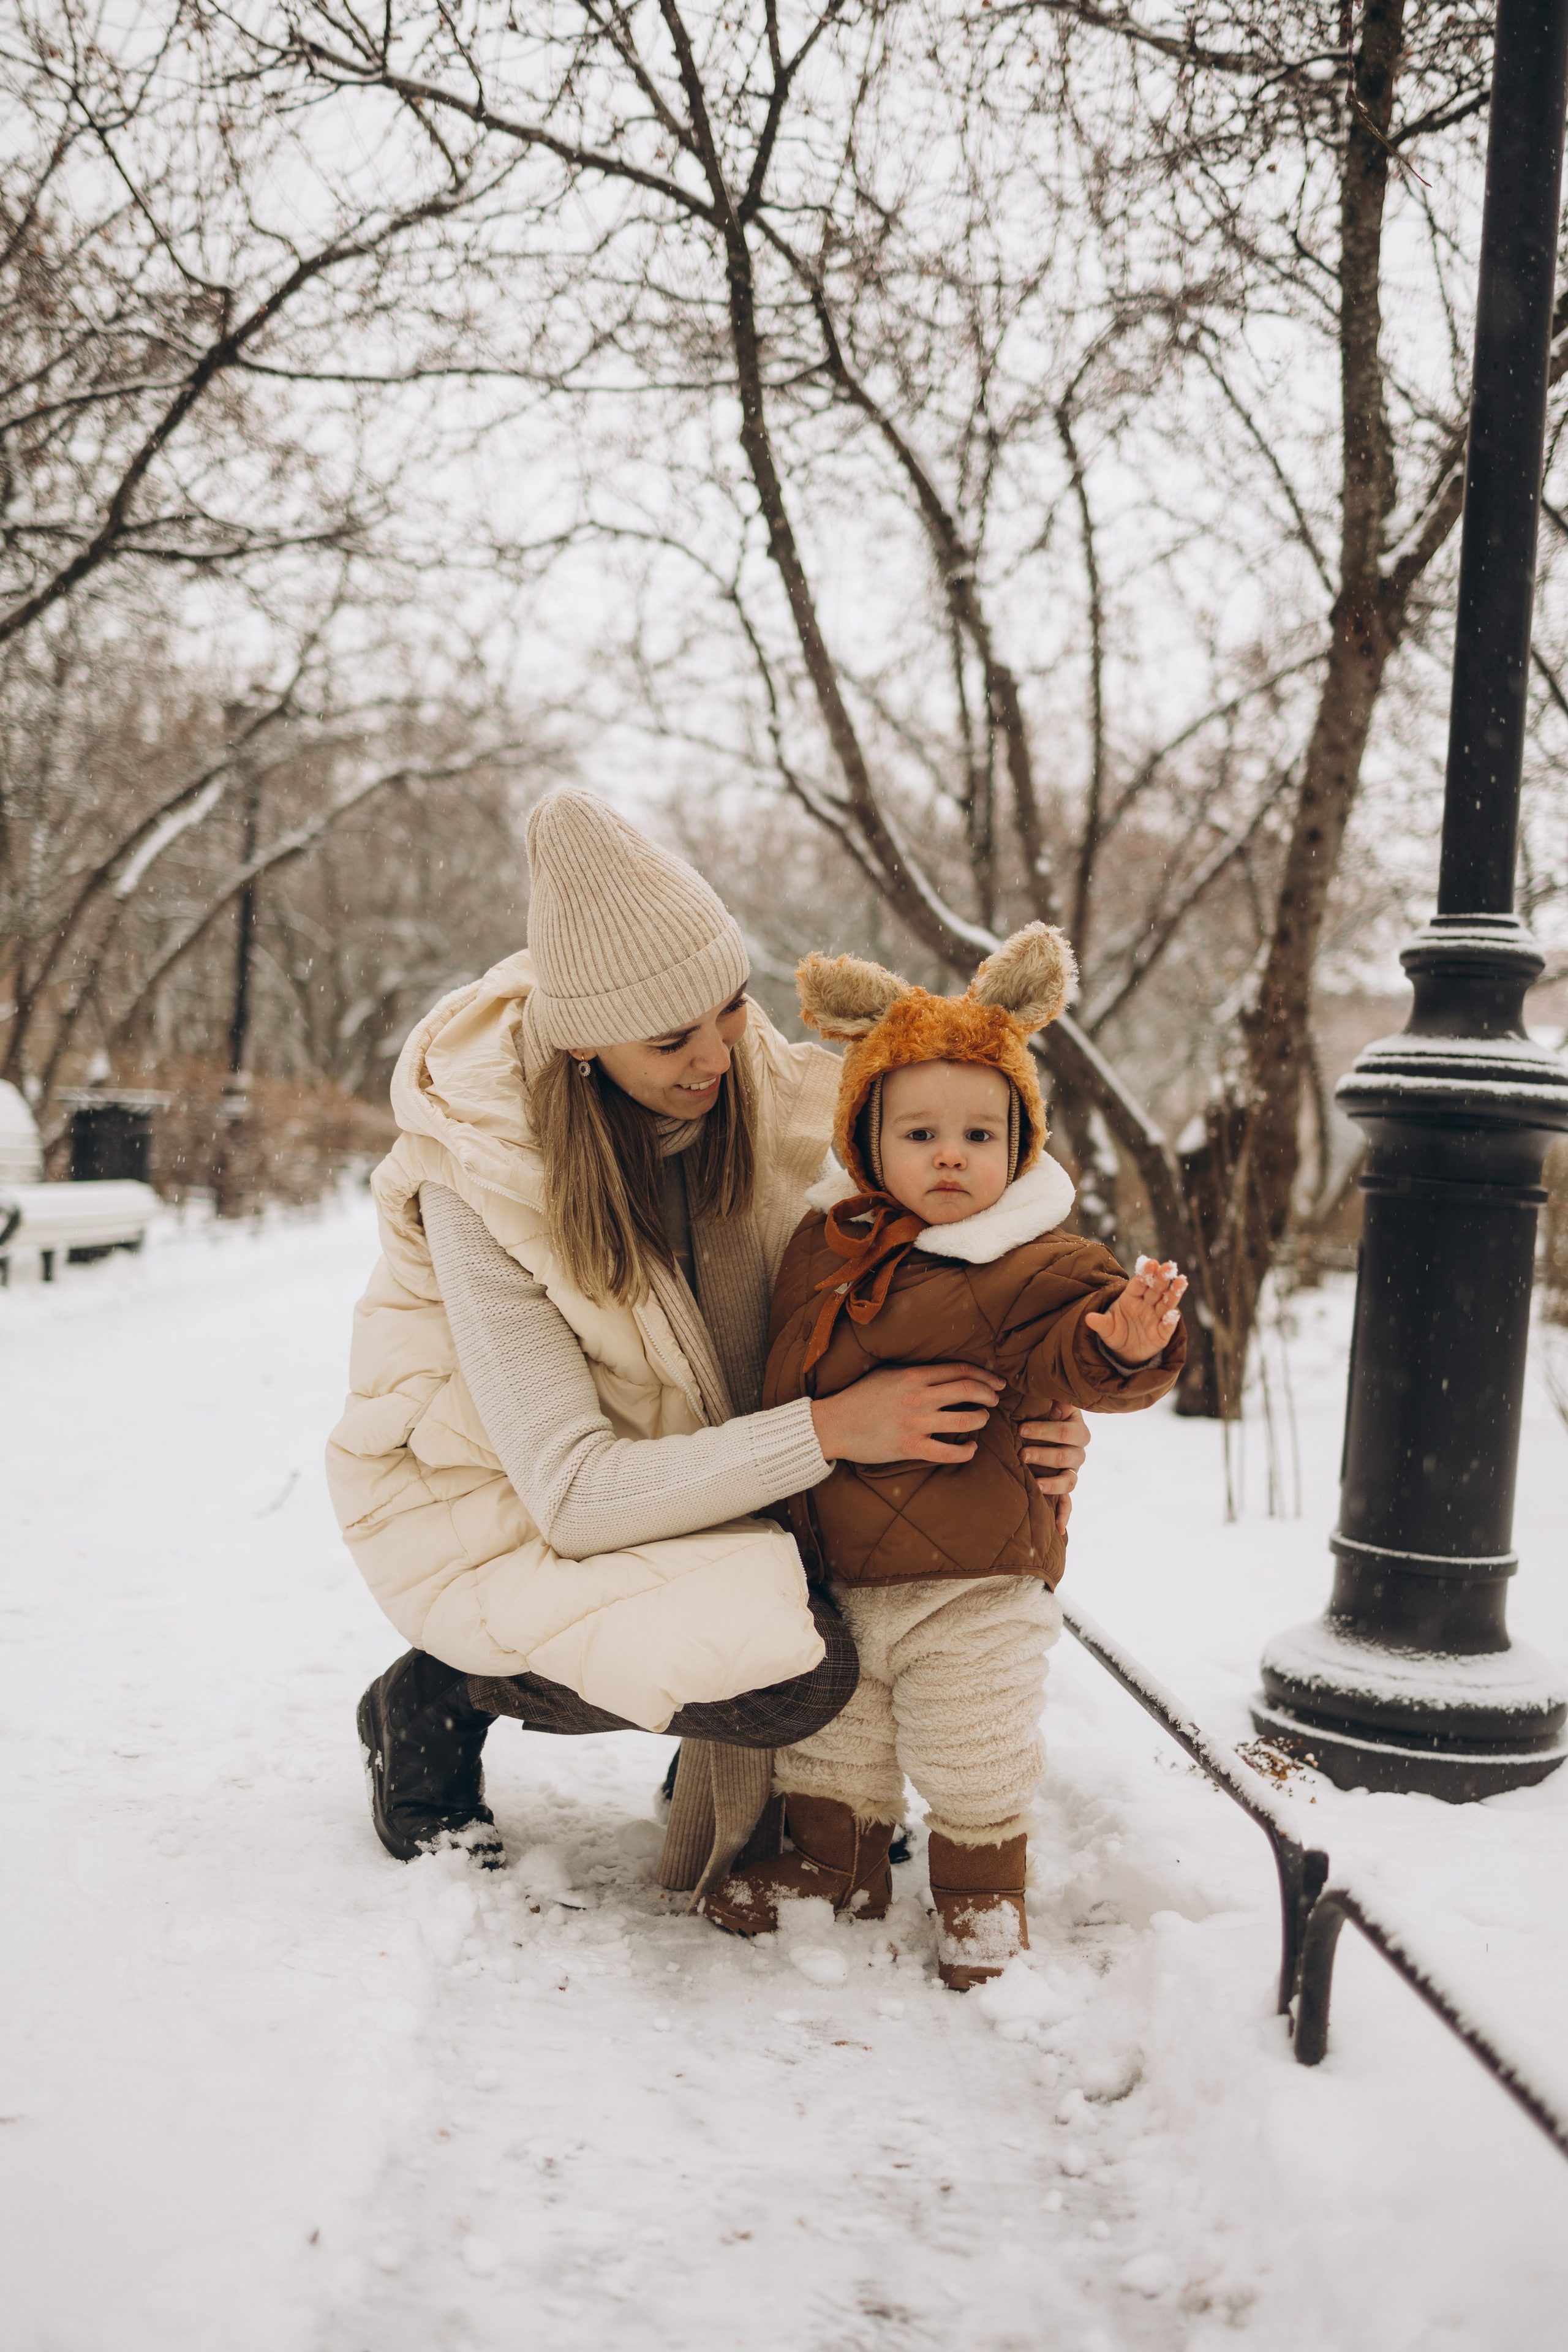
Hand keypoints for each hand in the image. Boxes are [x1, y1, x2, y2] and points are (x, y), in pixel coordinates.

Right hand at [811, 1363, 1005, 1465]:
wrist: (833, 1424)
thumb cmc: (859, 1397)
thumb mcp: (887, 1373)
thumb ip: (915, 1372)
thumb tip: (945, 1372)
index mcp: (913, 1375)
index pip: (961, 1370)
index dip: (985, 1375)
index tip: (997, 1382)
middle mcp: (918, 1396)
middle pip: (968, 1390)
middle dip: (989, 1395)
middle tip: (996, 1399)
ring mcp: (915, 1423)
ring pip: (965, 1419)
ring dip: (981, 1419)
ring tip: (982, 1419)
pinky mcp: (910, 1447)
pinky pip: (949, 1452)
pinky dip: (966, 1450)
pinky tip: (971, 1447)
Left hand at [1018, 1401, 1089, 1534]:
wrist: (1043, 1426)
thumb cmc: (1041, 1410)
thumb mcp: (1046, 1400)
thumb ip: (1050, 1397)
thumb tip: (1052, 1397)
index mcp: (1076, 1429)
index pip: (1066, 1431)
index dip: (1045, 1431)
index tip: (1021, 1429)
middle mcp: (1078, 1451)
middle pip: (1066, 1456)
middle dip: (1043, 1455)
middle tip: (1022, 1455)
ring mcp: (1072, 1471)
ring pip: (1069, 1480)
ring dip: (1053, 1484)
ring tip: (1036, 1485)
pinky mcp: (1064, 1487)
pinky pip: (1068, 1503)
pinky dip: (1064, 1515)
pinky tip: (1058, 1528)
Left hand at [1085, 1256, 1187, 1366]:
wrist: (1124, 1352)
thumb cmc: (1115, 1332)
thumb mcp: (1106, 1328)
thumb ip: (1100, 1323)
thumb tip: (1088, 1318)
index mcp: (1131, 1297)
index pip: (1138, 1283)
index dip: (1145, 1273)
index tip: (1151, 1263)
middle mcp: (1146, 1304)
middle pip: (1155, 1289)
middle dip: (1162, 1278)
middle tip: (1168, 1267)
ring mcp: (1156, 1317)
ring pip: (1166, 1303)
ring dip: (1174, 1293)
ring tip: (1181, 1281)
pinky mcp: (1162, 1333)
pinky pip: (1167, 1326)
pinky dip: (1171, 1320)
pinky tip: (1174, 1314)